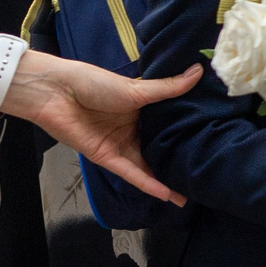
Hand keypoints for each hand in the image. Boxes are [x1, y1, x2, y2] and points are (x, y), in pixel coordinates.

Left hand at [0, 51, 200, 204]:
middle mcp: (131, 130)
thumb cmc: (94, 83)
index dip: (185, 134)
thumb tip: (198, 71)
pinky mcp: (106, 158)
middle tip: (202, 175)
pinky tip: (166, 194)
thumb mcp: (137, 88)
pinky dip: (147, 183)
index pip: (167, 126)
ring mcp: (119, 146)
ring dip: (164, 181)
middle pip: (157, 150)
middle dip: (176, 163)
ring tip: (188, 195)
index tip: (210, 142)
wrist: (56, 92)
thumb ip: (168, 88)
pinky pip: (130, 173)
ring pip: (146, 166)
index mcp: (139, 111)